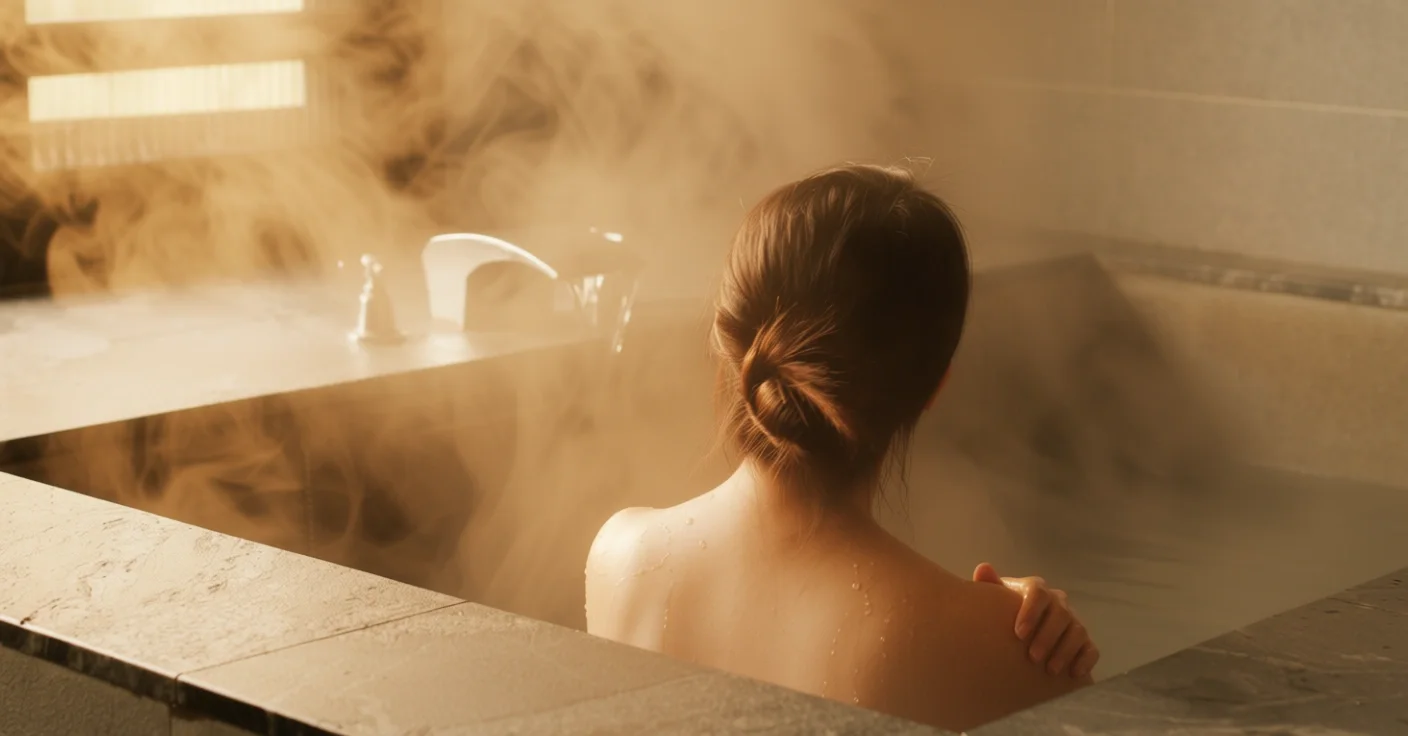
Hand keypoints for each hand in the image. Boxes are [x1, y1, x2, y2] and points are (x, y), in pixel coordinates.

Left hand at [973, 562, 1098, 677]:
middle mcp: (1057, 602)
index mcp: (1035, 589)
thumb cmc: (1003, 615)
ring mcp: (1073, 621)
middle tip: (1033, 657)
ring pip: (1077, 631)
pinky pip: (1091, 648)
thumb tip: (983, 568)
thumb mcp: (994, 601)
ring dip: (1064, 651)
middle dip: (1047, 636)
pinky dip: (1085, 660)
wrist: (1016, 635)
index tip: (1018, 634)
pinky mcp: (1084, 642)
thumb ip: (989, 586)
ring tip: (1049, 670)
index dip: (1030, 612)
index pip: (1038, 592)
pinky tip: (1074, 674)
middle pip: (1060, 613)